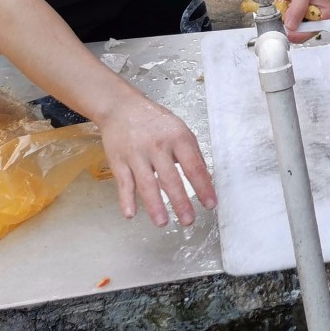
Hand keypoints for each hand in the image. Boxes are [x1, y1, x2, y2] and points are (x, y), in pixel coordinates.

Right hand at [95, 87, 216, 226]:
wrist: (122, 107)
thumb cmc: (155, 122)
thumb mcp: (180, 130)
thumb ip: (192, 154)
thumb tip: (206, 179)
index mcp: (178, 138)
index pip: (194, 166)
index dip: (203, 187)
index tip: (210, 204)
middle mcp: (158, 146)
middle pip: (171, 178)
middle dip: (180, 202)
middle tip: (188, 221)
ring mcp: (137, 155)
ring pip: (147, 183)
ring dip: (155, 205)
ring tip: (163, 223)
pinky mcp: (119, 161)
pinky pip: (124, 183)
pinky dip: (126, 200)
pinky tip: (130, 214)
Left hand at [276, 0, 329, 35]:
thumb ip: (298, 8)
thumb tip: (292, 25)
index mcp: (326, 13)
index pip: (318, 29)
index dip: (304, 31)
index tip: (292, 27)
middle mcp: (315, 21)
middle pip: (304, 35)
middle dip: (292, 28)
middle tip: (284, 17)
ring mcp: (302, 23)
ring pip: (292, 34)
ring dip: (283, 25)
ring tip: (282, 10)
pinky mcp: (291, 24)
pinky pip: (283, 30)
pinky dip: (278, 23)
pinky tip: (278, 12)